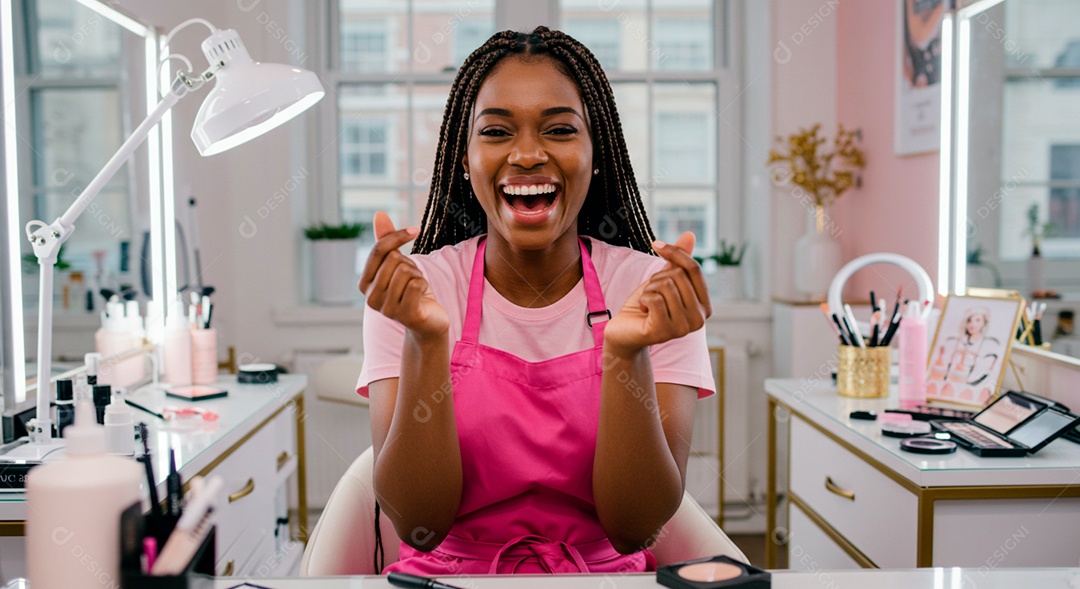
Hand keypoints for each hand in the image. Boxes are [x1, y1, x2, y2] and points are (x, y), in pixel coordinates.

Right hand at [358, 212, 448, 338]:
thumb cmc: (410, 290)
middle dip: (410, 264)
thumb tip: (379, 213)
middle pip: (394, 260)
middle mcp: (370, 298)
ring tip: (416, 288)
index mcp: (364, 283)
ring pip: (406, 271)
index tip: (415, 229)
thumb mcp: (398, 264)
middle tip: (413, 278)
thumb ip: (386, 241)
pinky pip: (417, 285)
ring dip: (418, 276)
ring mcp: (386, 309)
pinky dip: (424, 285)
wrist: (427, 322)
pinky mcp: (405, 315)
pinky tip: (422, 297)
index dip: (398, 236)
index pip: (379, 250)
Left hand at [603, 232, 712, 356]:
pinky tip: (643, 312)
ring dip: (649, 289)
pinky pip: (654, 299)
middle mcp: (699, 320)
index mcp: (705, 306)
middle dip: (657, 278)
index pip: (694, 269)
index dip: (674, 252)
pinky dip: (643, 299)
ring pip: (666, 285)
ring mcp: (683, 328)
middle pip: (678, 276)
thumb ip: (678, 260)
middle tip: (651, 292)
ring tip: (647, 303)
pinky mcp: (664, 332)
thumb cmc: (647, 305)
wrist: (626, 331)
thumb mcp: (664, 279)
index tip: (656, 244)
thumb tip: (690, 234)